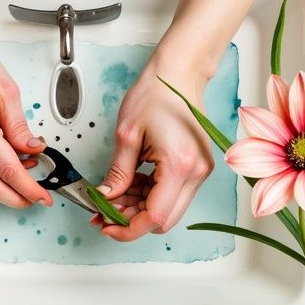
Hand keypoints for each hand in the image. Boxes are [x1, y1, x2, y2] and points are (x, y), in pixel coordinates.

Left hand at [94, 61, 213, 240]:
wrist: (178, 75)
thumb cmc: (156, 95)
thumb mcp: (127, 135)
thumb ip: (117, 174)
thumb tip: (106, 198)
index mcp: (179, 166)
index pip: (154, 217)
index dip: (127, 228)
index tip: (106, 225)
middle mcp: (196, 173)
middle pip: (163, 220)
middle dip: (131, 221)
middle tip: (105, 211)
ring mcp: (199, 172)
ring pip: (167, 211)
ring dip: (139, 209)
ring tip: (115, 194)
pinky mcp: (197, 168)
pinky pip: (172, 195)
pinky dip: (150, 197)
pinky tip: (131, 185)